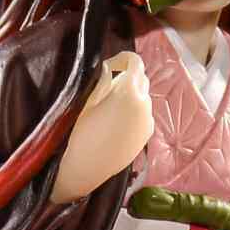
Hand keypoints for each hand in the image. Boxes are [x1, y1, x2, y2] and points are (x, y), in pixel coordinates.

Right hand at [49, 51, 152, 203]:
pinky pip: (143, 113)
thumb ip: (103, 81)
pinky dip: (134, 110)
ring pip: (143, 97)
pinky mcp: (147, 134)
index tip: (108, 66)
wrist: (87, 169)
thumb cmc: (82, 134)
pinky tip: (116, 122)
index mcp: (129, 92)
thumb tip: (109, 69)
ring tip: (110, 107)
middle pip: (141, 79)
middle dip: (126, 77)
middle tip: (106, 86)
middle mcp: (144, 104)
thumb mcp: (88, 101)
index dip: (121, 59)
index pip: (135, 62)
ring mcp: (148, 121)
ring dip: (131, 94)